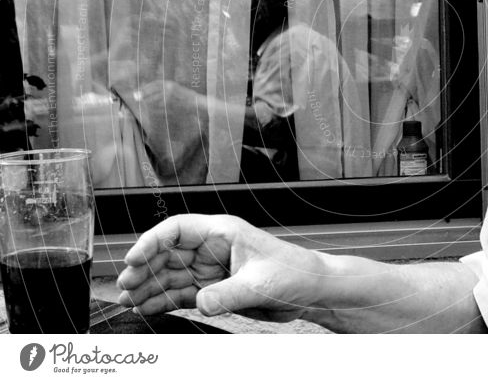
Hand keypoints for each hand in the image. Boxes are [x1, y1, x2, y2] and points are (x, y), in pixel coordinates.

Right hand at [116, 214, 322, 321]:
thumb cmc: (294, 272)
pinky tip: (147, 308)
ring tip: (129, 300)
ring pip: (171, 276)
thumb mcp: (260, 283)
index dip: (151, 241)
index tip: (133, 258)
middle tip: (125, 285)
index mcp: (222, 233)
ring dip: (149, 287)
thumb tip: (199, 302)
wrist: (311, 290)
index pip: (177, 229)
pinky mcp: (214, 290)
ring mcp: (211, 269)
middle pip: (168, 254)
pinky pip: (181, 294)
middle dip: (144, 268)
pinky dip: (162, 301)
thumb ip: (227, 294)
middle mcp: (212, 248)